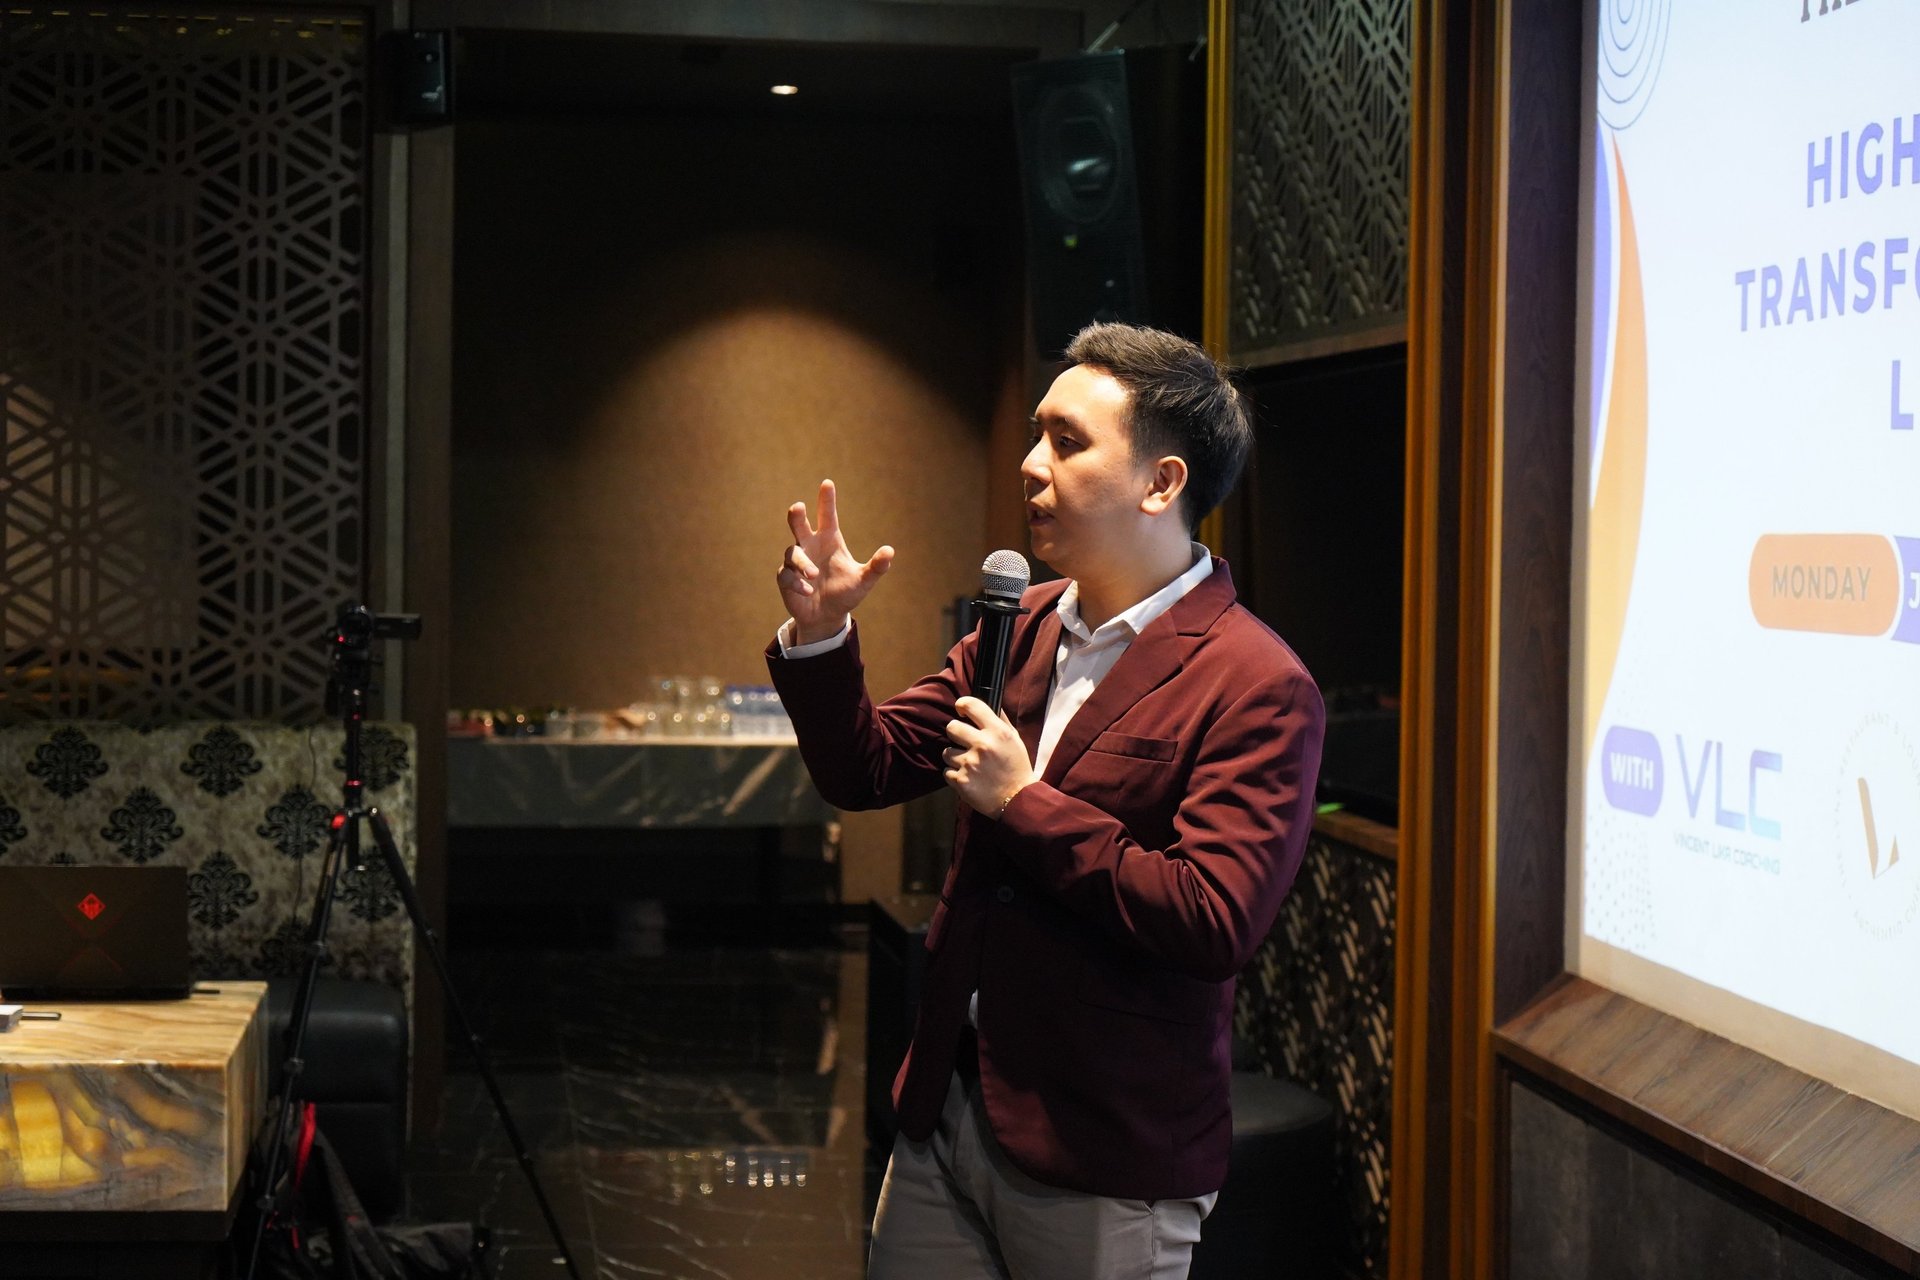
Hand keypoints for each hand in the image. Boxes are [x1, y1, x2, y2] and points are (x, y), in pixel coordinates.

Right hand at [778, 479, 894, 644]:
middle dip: (797, 515)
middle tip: (798, 507)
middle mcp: (811, 546)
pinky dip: (797, 582)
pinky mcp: (786, 578)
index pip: (827, 516)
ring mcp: (796, 561)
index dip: (827, 500)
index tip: (828, 483)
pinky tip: (807, 591)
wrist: (826, 616)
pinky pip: (786, 574)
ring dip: (802, 563)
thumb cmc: (845, 593)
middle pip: (799, 524)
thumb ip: (876, 567)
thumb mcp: (863, 581)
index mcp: (829, 540)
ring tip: (814, 575)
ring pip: (792, 553)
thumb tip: (890, 551)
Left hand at [943, 696, 1036, 818]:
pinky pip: (947, 772)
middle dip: (955, 734)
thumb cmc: (1016, 767)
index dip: (962, 704)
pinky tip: (969, 778)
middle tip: (963, 742)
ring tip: (969, 765)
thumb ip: (1001, 721)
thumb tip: (991, 703)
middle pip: (951, 727)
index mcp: (997, 732)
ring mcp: (970, 763)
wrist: (1018, 800)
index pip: (971, 705)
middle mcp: (983, 744)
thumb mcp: (1015, 740)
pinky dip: (955, 775)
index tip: (961, 710)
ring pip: (946, 752)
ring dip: (955, 758)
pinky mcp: (961, 781)